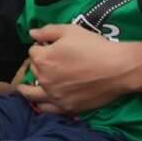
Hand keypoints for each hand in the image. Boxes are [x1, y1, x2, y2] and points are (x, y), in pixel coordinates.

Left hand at [17, 23, 141, 115]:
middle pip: (34, 71)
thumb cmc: (94, 47)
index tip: (49, 47)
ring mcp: (55, 96)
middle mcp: (44, 79)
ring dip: (28, 90)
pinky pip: (48, 109)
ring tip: (24, 89)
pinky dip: (43, 105)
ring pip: (33, 94)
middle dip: (38, 65)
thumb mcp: (70, 31)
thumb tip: (32, 33)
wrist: (117, 69)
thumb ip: (47, 31)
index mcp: (43, 59)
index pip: (33, 52)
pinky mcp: (67, 107)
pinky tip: (40, 104)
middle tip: (46, 64)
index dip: (41, 48)